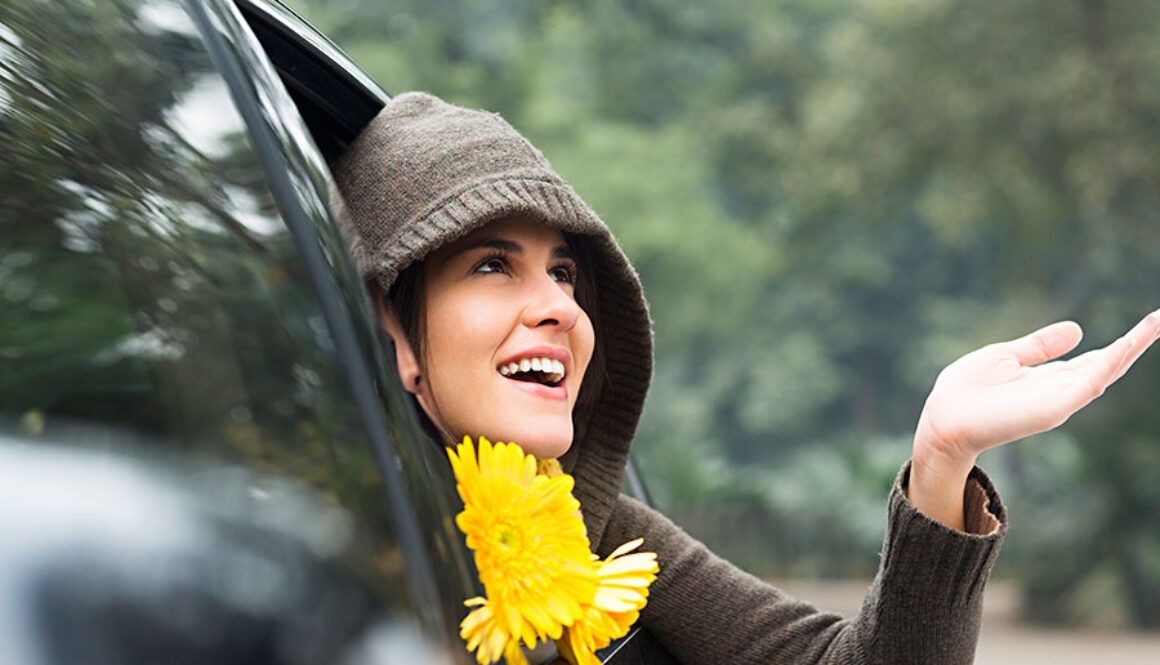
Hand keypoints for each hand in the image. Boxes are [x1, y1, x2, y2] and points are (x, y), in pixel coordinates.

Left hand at [909, 309, 1159, 529]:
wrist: (944, 417)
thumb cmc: (966, 390)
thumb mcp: (1007, 356)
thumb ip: (1041, 345)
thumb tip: (1078, 328)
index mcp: (1052, 378)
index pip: (1098, 357)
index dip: (1127, 340)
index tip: (1153, 320)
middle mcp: (1062, 390)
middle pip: (1111, 363)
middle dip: (1140, 342)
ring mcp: (1060, 400)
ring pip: (1106, 371)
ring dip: (1133, 348)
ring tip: (1156, 323)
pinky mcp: (1052, 408)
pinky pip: (1087, 384)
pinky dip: (1108, 365)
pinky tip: (1128, 345)